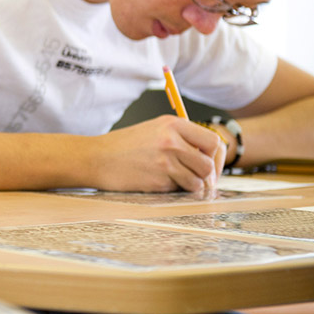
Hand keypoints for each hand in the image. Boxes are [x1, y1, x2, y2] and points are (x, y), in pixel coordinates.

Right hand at [92, 115, 225, 193]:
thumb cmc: (123, 146)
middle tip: (200, 180)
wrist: (96, 158)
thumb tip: (207, 156)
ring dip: (191, 185)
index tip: (212, 165)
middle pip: (209, 163)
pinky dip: (175, 189)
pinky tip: (159, 182)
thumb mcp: (153, 130)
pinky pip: (180, 189)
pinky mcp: (158, 180)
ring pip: (198, 180)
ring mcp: (165, 161)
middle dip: (208, 175)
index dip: (217, 157)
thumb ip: (180, 138)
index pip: (212, 141)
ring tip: (176, 180)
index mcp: (172, 124)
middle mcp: (171, 140)